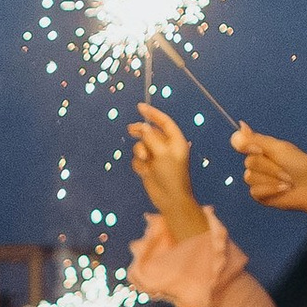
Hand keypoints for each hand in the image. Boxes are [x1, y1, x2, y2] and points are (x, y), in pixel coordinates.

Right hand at [125, 102, 204, 242]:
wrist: (170, 199)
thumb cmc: (171, 175)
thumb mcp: (162, 153)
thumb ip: (151, 138)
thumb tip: (143, 127)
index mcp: (175, 141)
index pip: (164, 122)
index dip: (152, 114)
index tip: (140, 107)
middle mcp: (166, 147)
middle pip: (150, 132)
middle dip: (140, 132)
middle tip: (130, 130)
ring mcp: (157, 157)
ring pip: (141, 145)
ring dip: (140, 151)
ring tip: (144, 160)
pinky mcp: (148, 167)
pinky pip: (138, 159)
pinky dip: (139, 164)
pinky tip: (145, 172)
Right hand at [232, 126, 306, 215]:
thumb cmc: (299, 164)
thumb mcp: (278, 148)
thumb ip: (257, 139)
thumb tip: (240, 125)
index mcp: (261, 149)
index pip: (240, 143)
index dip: (249, 147)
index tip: (260, 151)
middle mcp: (257, 163)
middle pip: (249, 162)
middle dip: (269, 167)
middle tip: (285, 169)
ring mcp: (257, 180)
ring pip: (250, 177)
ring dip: (272, 179)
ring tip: (286, 180)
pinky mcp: (259, 195)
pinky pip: (254, 191)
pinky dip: (270, 189)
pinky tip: (282, 189)